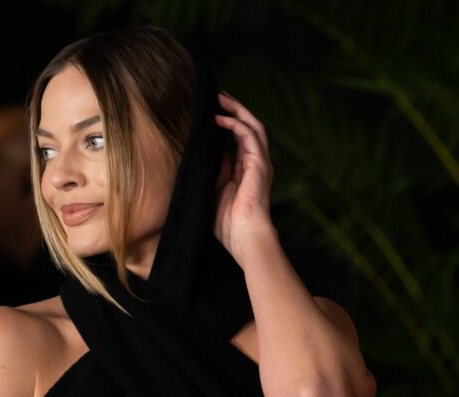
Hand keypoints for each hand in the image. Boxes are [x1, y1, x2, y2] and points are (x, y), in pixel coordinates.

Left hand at [214, 92, 275, 263]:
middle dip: (233, 110)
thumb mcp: (212, 192)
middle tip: (217, 97)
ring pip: (252, 126)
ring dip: (237, 110)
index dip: (226, 124)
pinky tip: (221, 118)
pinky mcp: (260, 164)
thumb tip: (199, 157)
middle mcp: (254, 164)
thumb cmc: (227, 224)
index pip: (237, 140)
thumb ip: (211, 174)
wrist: (244, 237)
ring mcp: (259, 163)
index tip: (211, 112)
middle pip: (247, 128)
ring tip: (220, 98)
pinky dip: (236, 124)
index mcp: (244, 171)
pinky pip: (249, 136)